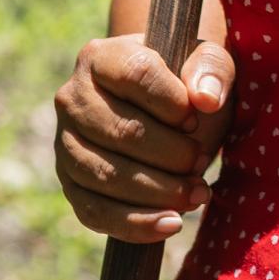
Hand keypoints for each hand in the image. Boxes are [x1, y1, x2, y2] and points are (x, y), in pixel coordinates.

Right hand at [52, 33, 237, 241]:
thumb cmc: (186, 82)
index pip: (136, 74)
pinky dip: (135, 224)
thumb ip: (212, 68)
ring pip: (106, 175)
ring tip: (197, 194)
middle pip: (122, 131)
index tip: (196, 119)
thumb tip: (206, 99)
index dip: (172, 101)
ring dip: (159, 192)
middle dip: (172, 155)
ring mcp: (66, 143)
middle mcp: (73, 97)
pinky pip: (94, 212)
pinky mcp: (70, 184)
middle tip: (201, 161)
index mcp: (101, 56)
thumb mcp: (207, 63)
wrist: (165, 110)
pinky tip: (171, 224)